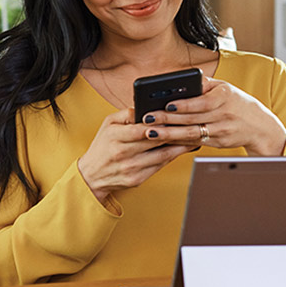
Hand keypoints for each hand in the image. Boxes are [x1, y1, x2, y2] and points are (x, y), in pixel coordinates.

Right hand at [77, 108, 198, 202]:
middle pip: (155, 141)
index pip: (141, 128)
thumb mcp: (107, 125)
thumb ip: (125, 114)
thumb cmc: (102, 146)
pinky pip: (160, 166)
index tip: (175, 116)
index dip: (160, 123)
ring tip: (193, 137)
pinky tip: (181, 150)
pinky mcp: (137, 179)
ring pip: (162, 155)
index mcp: (114, 137)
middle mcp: (122, 153)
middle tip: (192, 124)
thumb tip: (144, 106)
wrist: (92, 175)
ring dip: (180, 146)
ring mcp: (131, 168)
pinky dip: (173, 157)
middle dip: (175, 133)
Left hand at [137, 77, 285, 154]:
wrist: (260, 126)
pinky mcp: (217, 143)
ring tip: (150, 132)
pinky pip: (194, 142)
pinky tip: (162, 141)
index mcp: (224, 97)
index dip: (184, 104)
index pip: (202, 102)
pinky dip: (178, 142)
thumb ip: (203, 85)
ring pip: (191, 133)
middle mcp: (223, 115)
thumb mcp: (224, 88)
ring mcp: (221, 131)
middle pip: (191, 118)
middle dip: (167, 119)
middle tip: (147, 119)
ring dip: (169, 134)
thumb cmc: (236, 103)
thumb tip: (178, 80)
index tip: (166, 104)